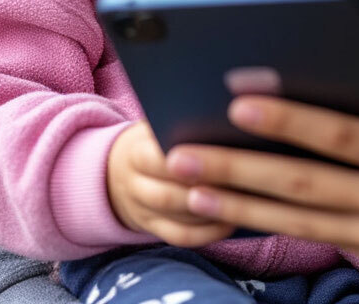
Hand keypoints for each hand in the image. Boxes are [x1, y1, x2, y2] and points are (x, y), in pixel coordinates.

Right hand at [107, 121, 235, 246]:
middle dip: (203, 191)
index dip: (187, 161)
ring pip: (176, 219)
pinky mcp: (155, 229)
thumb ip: (182, 124)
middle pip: (167, 196)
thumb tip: (222, 121)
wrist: (118, 169)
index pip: (156, 160)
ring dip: (209, 213)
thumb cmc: (154, 138)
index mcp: (134, 154)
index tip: (219, 156)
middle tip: (237, 183)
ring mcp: (142, 212)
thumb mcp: (157, 124)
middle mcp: (134, 186)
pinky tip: (231, 221)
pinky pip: (181, 236)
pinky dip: (206, 232)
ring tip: (241, 202)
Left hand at [164, 49, 358, 295]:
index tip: (240, 102)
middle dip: (241, 168)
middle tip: (185, 152)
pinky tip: (228, 211)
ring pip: (299, 220)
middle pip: (306, 184)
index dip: (291, 120)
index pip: (343, 136)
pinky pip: (314, 238)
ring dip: (240, 205)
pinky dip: (268, 225)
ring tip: (189, 186)